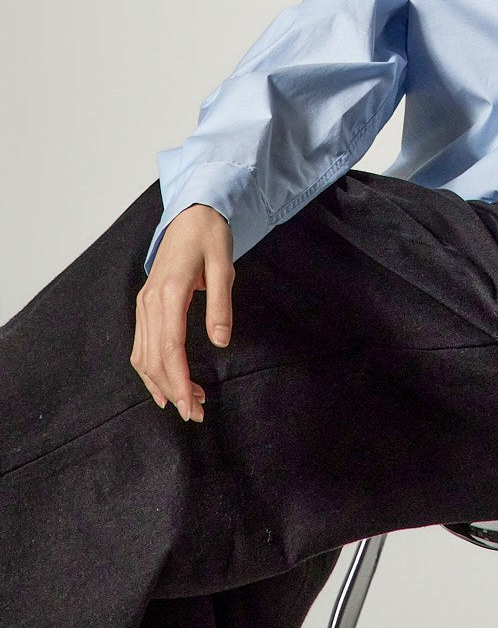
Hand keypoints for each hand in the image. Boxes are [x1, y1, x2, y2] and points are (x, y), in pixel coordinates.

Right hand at [131, 203, 235, 421]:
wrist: (192, 214)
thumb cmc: (210, 236)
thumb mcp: (224, 266)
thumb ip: (221, 304)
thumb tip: (221, 341)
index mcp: (169, 292)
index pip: (170, 347)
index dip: (179, 380)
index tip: (192, 405)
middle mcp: (150, 301)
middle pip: (154, 358)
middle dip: (173, 390)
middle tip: (197, 413)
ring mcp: (144, 304)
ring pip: (143, 356)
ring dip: (161, 383)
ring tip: (187, 402)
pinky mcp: (146, 305)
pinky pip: (142, 345)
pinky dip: (151, 369)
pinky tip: (164, 385)